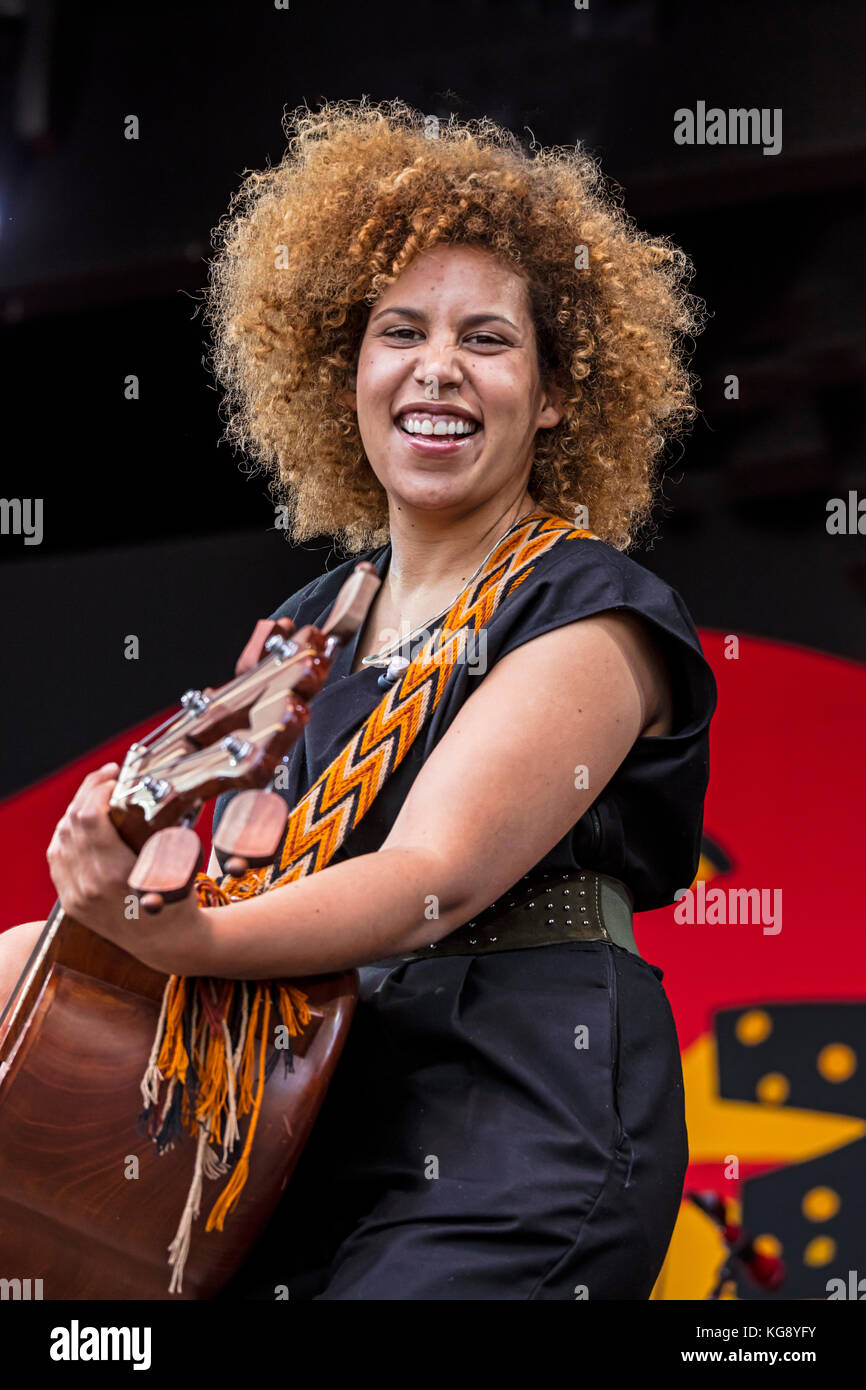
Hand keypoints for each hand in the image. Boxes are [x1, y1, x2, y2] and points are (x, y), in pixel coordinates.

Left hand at [46, 763, 209, 973]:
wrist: (166, 943)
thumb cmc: (178, 902)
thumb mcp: (177, 863)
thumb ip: (162, 830)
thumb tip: (155, 792)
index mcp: (114, 875)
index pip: (89, 817)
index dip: (98, 789)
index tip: (116, 778)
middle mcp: (88, 886)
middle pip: (71, 823)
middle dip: (88, 792)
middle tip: (107, 778)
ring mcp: (75, 896)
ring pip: (60, 838)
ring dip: (75, 811)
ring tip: (96, 796)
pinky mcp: (71, 901)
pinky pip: (57, 857)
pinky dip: (67, 834)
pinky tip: (81, 823)